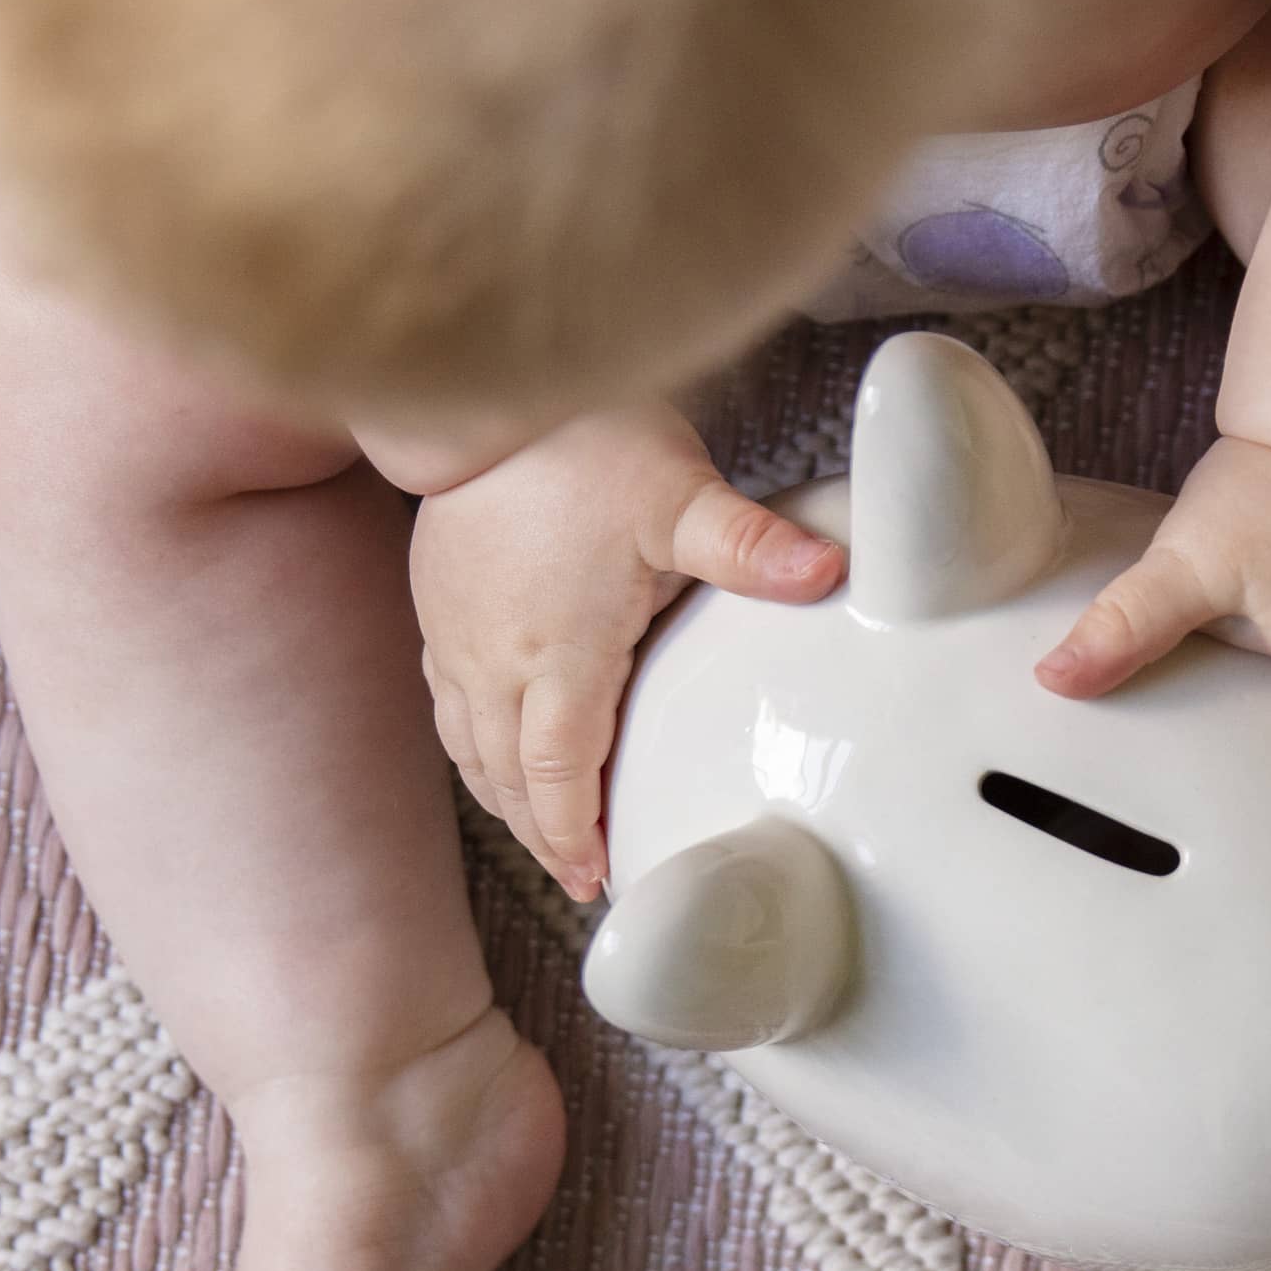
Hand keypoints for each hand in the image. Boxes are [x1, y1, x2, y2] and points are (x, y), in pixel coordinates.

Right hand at [408, 406, 843, 898]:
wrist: (486, 389)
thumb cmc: (584, 442)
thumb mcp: (682, 494)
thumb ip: (752, 547)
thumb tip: (834, 576)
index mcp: (559, 655)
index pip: (559, 776)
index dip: (573, 838)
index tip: (596, 881)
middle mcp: (495, 659)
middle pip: (509, 779)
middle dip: (543, 835)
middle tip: (579, 877)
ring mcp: (457, 635)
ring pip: (470, 747)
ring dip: (505, 799)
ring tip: (542, 834)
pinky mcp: (436, 605)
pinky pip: (446, 701)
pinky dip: (472, 746)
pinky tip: (493, 752)